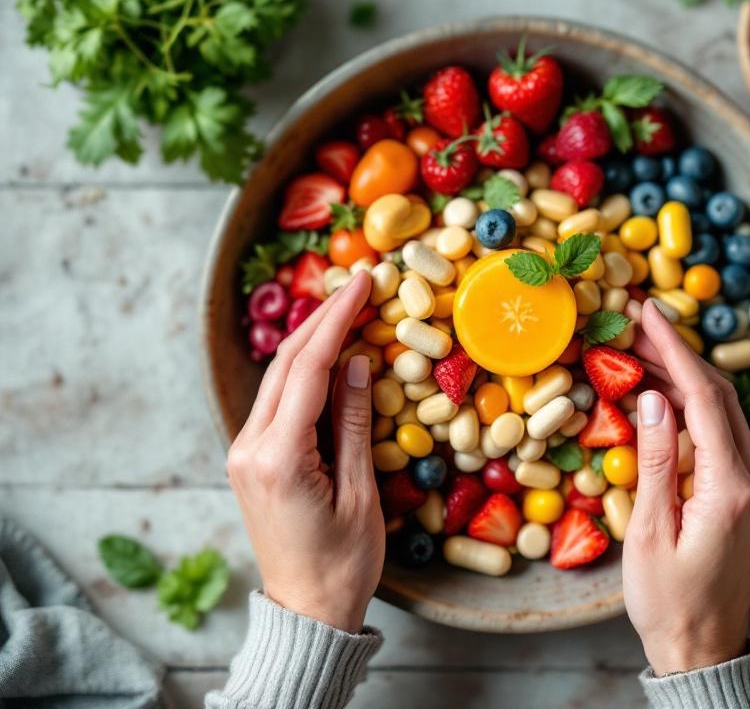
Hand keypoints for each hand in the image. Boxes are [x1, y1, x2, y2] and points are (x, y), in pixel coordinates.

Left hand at [226, 271, 383, 631]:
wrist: (306, 610)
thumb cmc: (344, 563)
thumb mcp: (360, 493)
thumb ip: (353, 423)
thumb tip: (356, 362)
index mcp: (278, 457)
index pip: (308, 369)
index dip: (337, 321)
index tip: (360, 285)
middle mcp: (249, 448)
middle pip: (286, 365)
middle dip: (322, 319)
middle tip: (356, 286)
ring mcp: (243, 454)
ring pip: (277, 380)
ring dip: (311, 342)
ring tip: (346, 309)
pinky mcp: (249, 460)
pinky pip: (276, 402)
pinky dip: (303, 372)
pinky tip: (327, 357)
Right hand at [622, 299, 749, 675]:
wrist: (704, 649)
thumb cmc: (668, 601)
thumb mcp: (649, 532)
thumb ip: (655, 460)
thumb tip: (651, 396)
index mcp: (733, 489)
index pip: (706, 399)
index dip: (675, 350)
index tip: (648, 311)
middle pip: (721, 397)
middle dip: (679, 355)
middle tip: (637, 324)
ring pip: (726, 414)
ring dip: (685, 380)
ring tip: (639, 354)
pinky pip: (725, 438)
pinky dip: (694, 411)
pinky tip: (663, 399)